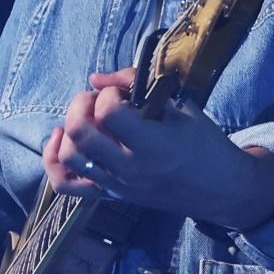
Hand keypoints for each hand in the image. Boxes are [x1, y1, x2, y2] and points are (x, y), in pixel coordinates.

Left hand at [42, 69, 273, 228]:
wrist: (219, 188)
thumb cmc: (204, 143)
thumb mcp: (181, 106)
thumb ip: (138, 85)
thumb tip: (95, 78)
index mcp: (153, 144)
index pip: (109, 112)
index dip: (109, 93)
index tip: (121, 93)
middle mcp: (130, 168)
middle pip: (80, 132)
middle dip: (81, 105)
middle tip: (96, 99)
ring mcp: (116, 185)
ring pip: (69, 156)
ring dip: (68, 129)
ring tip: (85, 118)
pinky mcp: (110, 196)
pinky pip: (66, 185)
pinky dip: (54, 162)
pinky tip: (60, 141)